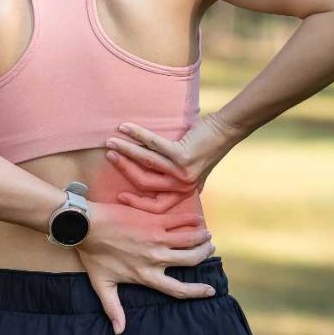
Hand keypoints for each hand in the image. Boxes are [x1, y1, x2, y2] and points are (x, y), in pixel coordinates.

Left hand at [75, 200, 215, 334]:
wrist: (86, 226)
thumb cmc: (93, 255)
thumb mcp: (102, 285)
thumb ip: (113, 308)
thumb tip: (119, 331)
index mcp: (146, 276)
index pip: (178, 289)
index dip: (197, 291)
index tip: (211, 290)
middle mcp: (155, 258)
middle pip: (190, 260)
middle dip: (203, 254)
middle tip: (209, 248)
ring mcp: (156, 238)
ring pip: (189, 239)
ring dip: (202, 237)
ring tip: (207, 235)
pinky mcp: (153, 220)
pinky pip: (179, 221)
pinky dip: (192, 221)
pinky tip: (199, 220)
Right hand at [104, 113, 243, 212]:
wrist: (224, 131)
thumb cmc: (204, 148)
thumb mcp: (191, 172)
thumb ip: (177, 181)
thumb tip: (154, 187)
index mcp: (182, 192)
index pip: (156, 206)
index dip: (137, 203)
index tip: (120, 197)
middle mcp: (182, 185)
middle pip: (145, 183)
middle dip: (124, 169)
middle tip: (108, 156)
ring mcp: (182, 171)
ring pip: (146, 163)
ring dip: (126, 150)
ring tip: (111, 142)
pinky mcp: (182, 155)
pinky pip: (153, 144)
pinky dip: (137, 135)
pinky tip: (125, 128)